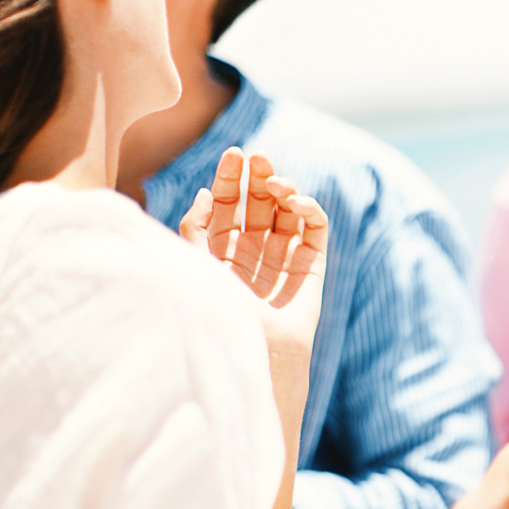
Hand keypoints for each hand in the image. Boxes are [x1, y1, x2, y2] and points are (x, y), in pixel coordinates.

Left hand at [180, 147, 328, 357]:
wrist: (252, 355)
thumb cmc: (216, 315)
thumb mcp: (193, 265)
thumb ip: (196, 227)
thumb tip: (206, 191)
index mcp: (221, 250)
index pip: (227, 204)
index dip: (230, 178)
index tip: (233, 153)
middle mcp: (253, 250)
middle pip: (258, 202)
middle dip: (258, 176)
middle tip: (258, 157)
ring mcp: (283, 257)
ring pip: (287, 210)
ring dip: (284, 188)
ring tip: (276, 182)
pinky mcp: (311, 265)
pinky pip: (315, 228)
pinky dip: (310, 209)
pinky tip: (295, 202)